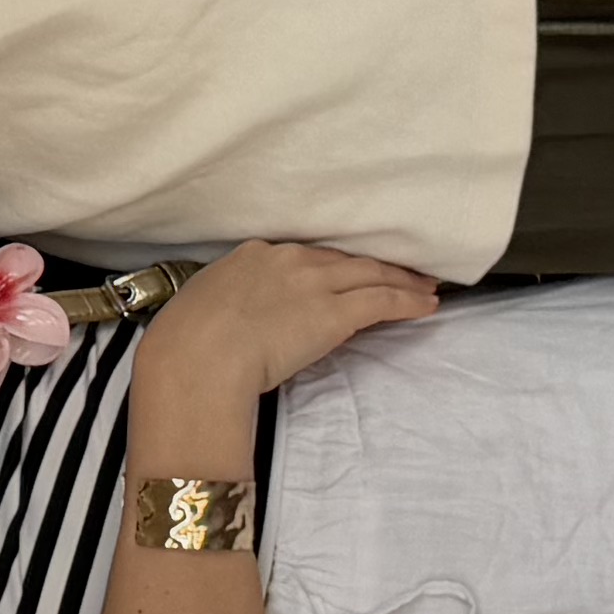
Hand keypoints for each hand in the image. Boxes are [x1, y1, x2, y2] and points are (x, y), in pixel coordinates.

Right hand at [150, 241, 444, 409]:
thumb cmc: (187, 343)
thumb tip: (240, 319)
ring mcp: (314, 284)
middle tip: (405, 269)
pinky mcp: (334, 314)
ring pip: (371, 274)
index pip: (306, 256)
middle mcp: (289, 260)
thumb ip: (231, 303)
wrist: (198, 358)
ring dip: (402, 280)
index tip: (346, 270)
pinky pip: (381, 302)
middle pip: (345, 259)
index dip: (333, 264)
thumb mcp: (205, 307)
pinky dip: (408, 302)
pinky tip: (426, 305)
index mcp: (253, 255)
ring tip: (425, 286)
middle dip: (377, 264)